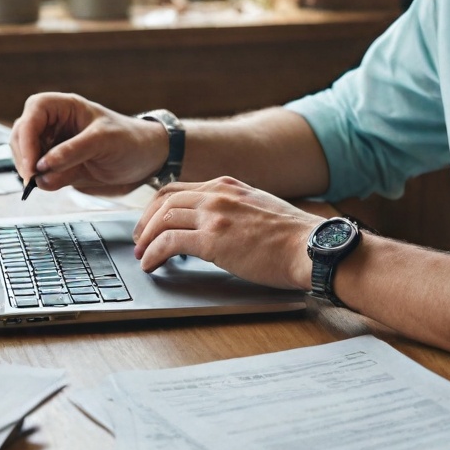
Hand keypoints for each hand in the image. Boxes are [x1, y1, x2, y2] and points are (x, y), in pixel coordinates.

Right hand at [9, 92, 167, 194]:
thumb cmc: (131, 140)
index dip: (27, 135)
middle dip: (24, 156)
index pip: (34, 111)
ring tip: (46, 181)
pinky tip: (52, 184)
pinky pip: (39, 173)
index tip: (31, 162)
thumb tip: (43, 167)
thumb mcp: (105, 141)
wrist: (147, 159)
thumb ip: (73, 152)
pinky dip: (40, 180)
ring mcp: (54, 145)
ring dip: (30, 170)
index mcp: (66, 107)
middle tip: (32, 178)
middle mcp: (56, 124)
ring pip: (26, 155)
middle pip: (22, 134)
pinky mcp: (58, 166)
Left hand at [132, 177, 320, 289]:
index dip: (157, 207)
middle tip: (140, 240)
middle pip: (164, 201)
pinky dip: (153, 253)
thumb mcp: (260, 207)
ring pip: (162, 220)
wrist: (310, 247)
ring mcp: (214, 215)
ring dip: (146, 240)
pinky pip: (168, 242)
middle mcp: (217, 194)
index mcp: (228, 185)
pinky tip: (151, 264)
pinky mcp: (212, 240)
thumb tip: (219, 225)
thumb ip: (235, 209)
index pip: (178, 189)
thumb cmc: (293, 236)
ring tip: (143, 256)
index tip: (151, 222)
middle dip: (146, 223)